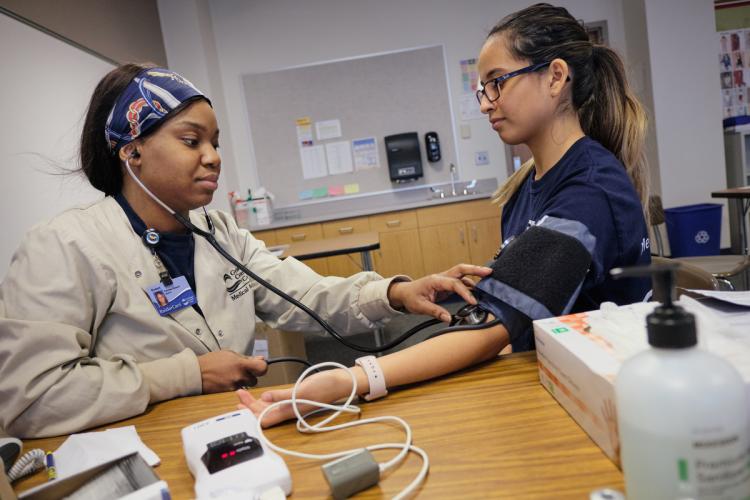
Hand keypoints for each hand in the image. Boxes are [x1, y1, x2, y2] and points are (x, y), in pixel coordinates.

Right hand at [198, 350, 267, 392]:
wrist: (195, 373)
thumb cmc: (211, 361)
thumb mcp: (229, 354)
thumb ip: (246, 358)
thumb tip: (261, 359)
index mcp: (240, 364)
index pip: (262, 368)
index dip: (262, 368)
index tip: (258, 367)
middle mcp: (239, 376)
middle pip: (255, 380)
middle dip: (250, 376)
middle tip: (241, 372)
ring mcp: (233, 386)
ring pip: (246, 386)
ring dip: (242, 382)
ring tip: (231, 376)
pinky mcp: (228, 393)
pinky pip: (237, 391)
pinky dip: (234, 387)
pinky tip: (226, 382)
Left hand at [236, 368, 352, 426]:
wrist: (341, 382)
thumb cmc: (325, 387)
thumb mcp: (303, 391)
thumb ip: (283, 396)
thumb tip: (264, 398)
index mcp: (289, 412)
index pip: (264, 419)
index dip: (250, 414)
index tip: (239, 405)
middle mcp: (289, 411)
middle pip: (264, 414)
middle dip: (249, 406)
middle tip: (238, 394)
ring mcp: (292, 405)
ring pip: (269, 408)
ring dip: (255, 403)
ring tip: (244, 394)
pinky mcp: (295, 398)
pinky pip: (277, 403)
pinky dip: (266, 400)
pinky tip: (261, 396)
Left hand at [387, 264, 492, 321]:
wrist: (404, 293)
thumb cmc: (411, 297)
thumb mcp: (420, 307)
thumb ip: (435, 311)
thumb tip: (448, 318)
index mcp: (435, 280)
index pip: (454, 284)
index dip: (465, 292)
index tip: (473, 301)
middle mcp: (442, 277)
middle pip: (461, 269)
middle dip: (475, 269)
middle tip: (489, 272)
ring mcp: (445, 280)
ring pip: (462, 274)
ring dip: (475, 276)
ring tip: (488, 280)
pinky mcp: (447, 285)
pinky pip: (460, 282)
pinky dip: (470, 284)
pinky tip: (477, 290)